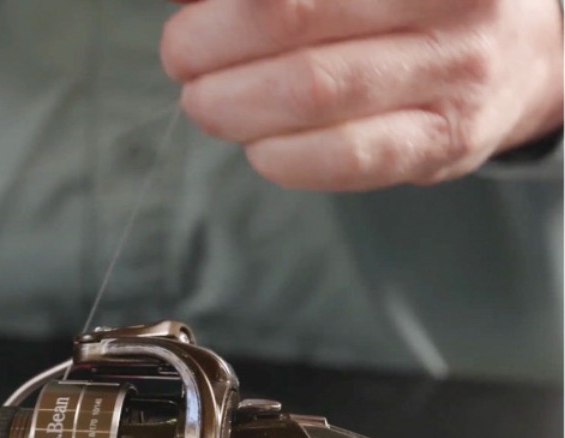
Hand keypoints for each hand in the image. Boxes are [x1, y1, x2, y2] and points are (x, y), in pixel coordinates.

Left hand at [161, 0, 563, 189]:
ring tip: (205, 103)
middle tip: (182, 56)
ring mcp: (456, 73)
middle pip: (292, 16)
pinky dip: (284, 158)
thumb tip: (191, 1)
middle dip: (211, 43)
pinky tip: (257, 149)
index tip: (185, 10)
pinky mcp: (444, 142)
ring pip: (313, 90)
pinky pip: (348, 158)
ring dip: (234, 105)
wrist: (520, 59)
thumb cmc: (418, 6)